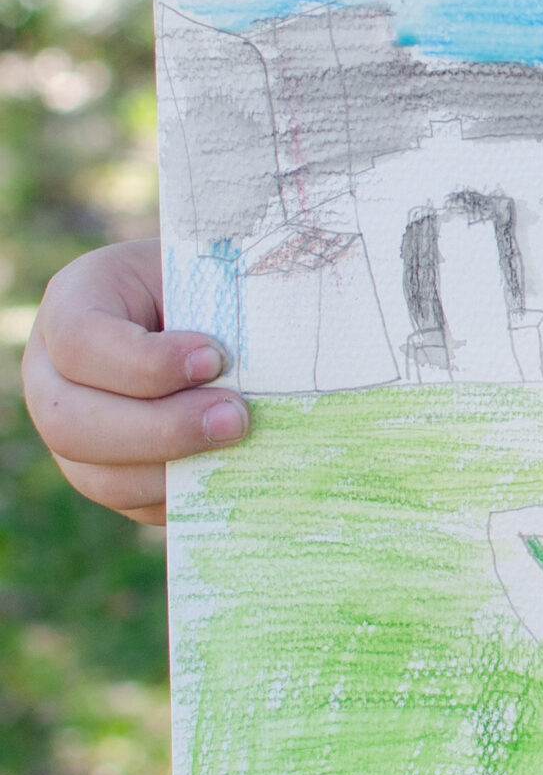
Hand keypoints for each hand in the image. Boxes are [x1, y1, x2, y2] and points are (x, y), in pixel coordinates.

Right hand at [22, 239, 249, 525]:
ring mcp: (73, 430)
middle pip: (70, 423)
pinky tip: (230, 469)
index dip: (146, 362)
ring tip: (239, 443)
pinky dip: (184, 494)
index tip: (214, 359)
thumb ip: (223, 304)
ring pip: (97, 476)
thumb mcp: (209, 272)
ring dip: (174, 468)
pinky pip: (134, 502)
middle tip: (236, 417)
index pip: (80, 343)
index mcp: (74, 303)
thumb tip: (256, 361)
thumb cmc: (210, 280)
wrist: (210, 311)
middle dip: (161, 429)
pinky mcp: (106, 472)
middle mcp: (53, 373)